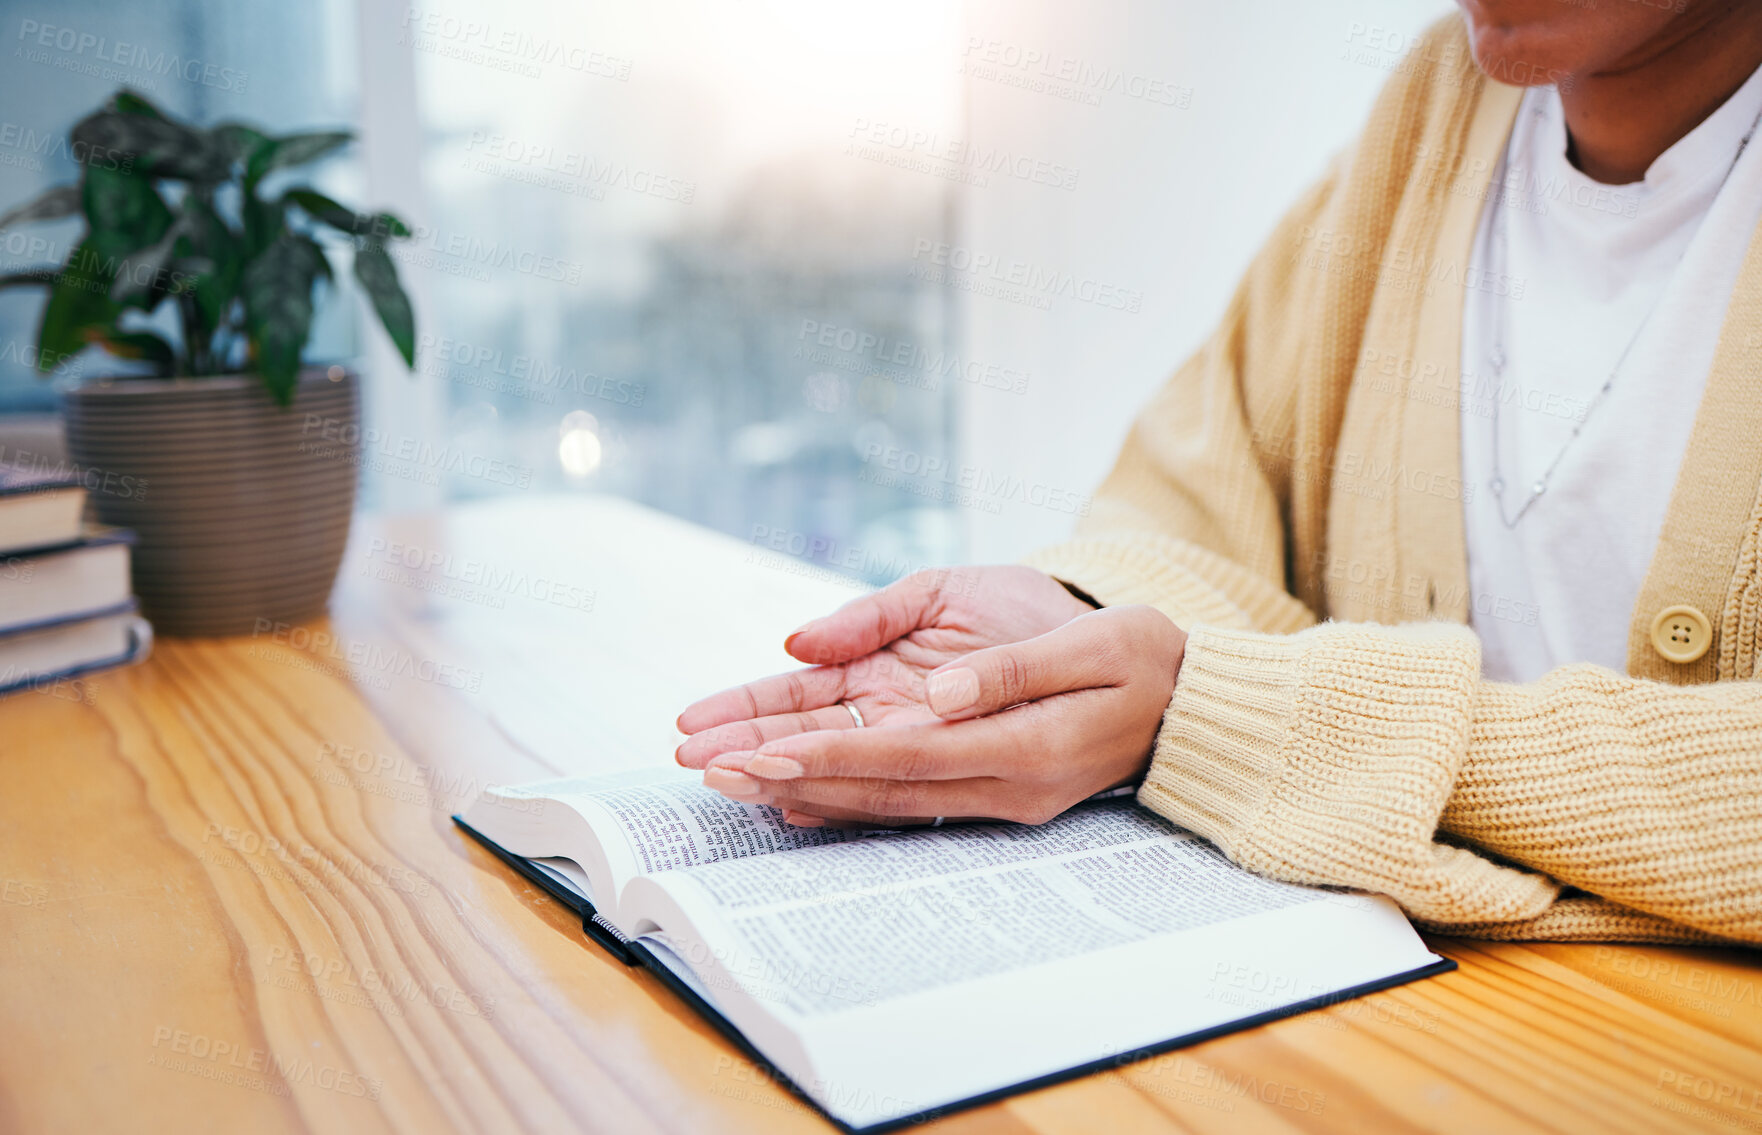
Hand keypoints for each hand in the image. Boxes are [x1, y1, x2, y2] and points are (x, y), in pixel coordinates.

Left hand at [699, 604, 1186, 826]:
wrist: (1191, 705)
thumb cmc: (1145, 658)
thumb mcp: (1093, 643)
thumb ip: (1013, 668)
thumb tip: (940, 692)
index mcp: (1024, 746)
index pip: (904, 753)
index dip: (827, 753)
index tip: (758, 750)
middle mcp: (1002, 783)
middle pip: (877, 786)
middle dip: (788, 776)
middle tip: (706, 770)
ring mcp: (997, 794)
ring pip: (881, 797)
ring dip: (802, 787)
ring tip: (725, 777)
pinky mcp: (991, 787)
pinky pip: (905, 798)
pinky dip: (846, 796)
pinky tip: (791, 795)